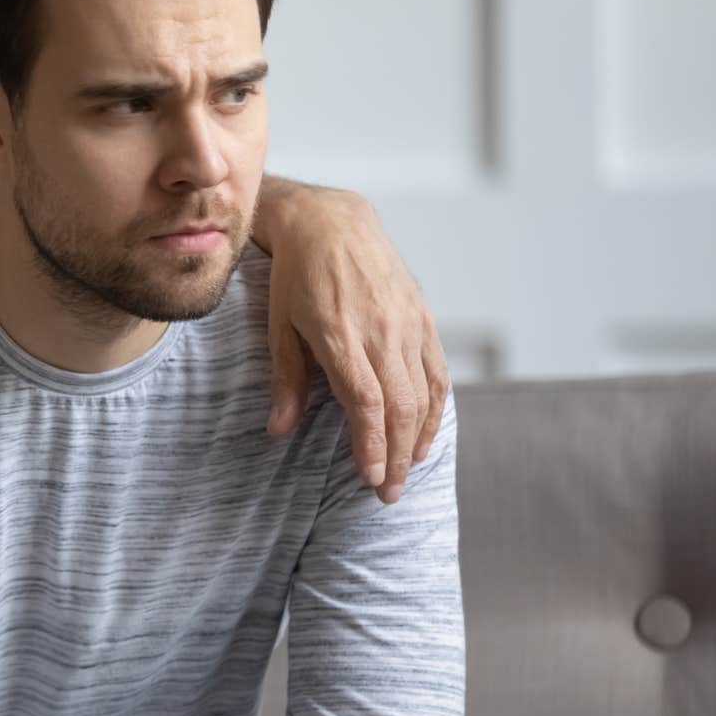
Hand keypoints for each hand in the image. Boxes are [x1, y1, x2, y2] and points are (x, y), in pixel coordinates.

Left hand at [258, 183, 447, 503]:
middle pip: (399, 406)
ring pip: (423, 394)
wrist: (332, 222)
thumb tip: (279, 430)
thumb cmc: (297, 276)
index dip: (371, 444)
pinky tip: (424, 436)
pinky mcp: (422, 318)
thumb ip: (286, 379)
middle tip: (386, 494)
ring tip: (405, 473)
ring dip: (416, 439)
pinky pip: (437, 372)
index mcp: (339, 333)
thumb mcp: (279, 324)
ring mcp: (406, 323)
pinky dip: (435, 410)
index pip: (365, 401)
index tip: (369, 478)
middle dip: (395, 456)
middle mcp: (379, 330)